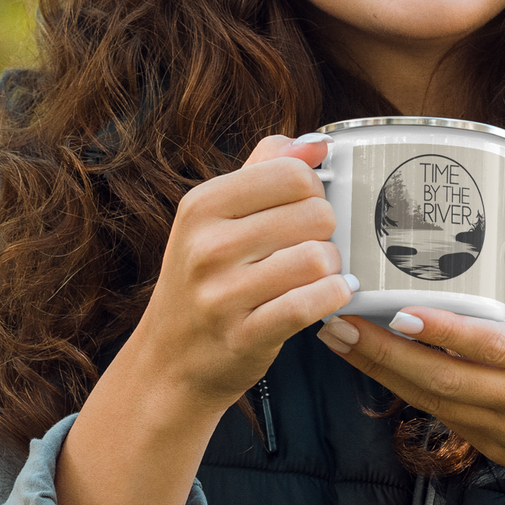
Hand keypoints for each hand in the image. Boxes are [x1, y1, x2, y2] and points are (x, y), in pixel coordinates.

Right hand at [137, 133, 356, 418]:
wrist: (170, 362)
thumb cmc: (204, 282)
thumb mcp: (215, 218)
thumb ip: (264, 170)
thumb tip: (316, 142)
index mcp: (201, 205)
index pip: (291, 173)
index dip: (313, 190)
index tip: (304, 209)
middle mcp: (207, 246)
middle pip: (314, 213)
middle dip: (326, 230)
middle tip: (311, 246)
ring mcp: (223, 294)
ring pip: (318, 257)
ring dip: (332, 267)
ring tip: (319, 274)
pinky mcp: (245, 335)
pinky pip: (312, 303)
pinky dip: (333, 297)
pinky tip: (331, 295)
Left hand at [315, 245, 504, 504]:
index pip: (488, 346)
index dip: (441, 331)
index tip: (398, 312)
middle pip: (441, 377)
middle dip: (382, 352)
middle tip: (336, 321)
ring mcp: (504, 430)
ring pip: (431, 400)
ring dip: (380, 370)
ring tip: (338, 338)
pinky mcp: (493, 448)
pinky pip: (441, 416)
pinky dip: (404, 391)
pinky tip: (374, 366)